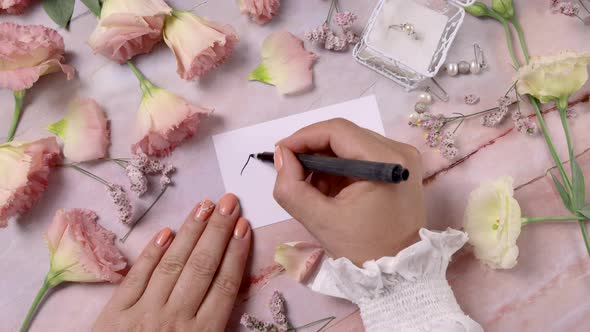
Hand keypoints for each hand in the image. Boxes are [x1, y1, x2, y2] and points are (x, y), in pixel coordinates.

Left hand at [93, 193, 250, 331]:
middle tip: (230, 201)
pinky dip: (151, 253)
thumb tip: (234, 296)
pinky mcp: (115, 313)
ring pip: (173, 264)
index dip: (236, 253)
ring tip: (205, 206)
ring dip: (191, 233)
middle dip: (218, 231)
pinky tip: (166, 232)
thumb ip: (219, 328)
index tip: (244, 226)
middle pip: (203, 266)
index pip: (225, 285)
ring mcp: (143, 313)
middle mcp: (175, 318)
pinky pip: (137, 277)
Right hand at [273, 119, 424, 265]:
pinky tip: (328, 190)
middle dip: (313, 150)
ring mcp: (402, 159)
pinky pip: (360, 157)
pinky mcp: (399, 169)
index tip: (281, 152)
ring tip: (310, 187)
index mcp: (386, 160)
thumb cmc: (364, 249)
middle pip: (344, 135)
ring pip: (350, 145)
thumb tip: (281, 155)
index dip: (304, 137)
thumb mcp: (320, 220)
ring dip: (325, 161)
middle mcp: (399, 151)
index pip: (337, 131)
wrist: (399, 273)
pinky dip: (339, 169)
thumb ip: (292, 187)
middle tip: (290, 170)